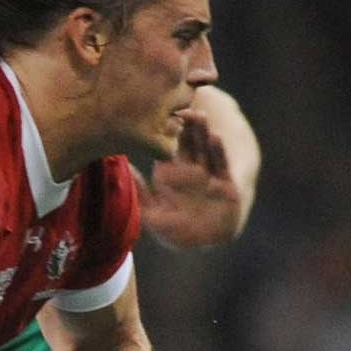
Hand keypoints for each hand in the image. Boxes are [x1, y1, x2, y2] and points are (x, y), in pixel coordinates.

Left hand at [132, 110, 244, 248]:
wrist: (205, 243)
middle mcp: (192, 168)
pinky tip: (216, 137)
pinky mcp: (225, 183)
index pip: (169, 146)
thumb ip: (140, 192)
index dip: (165, 132)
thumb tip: (125, 168)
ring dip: (203, 132)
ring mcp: (209, 174)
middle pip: (189, 141)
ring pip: (205, 148)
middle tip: (180, 107)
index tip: (158, 115)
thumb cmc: (176, 230)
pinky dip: (218, 152)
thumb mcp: (152, 213)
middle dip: (186, 125)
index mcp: (173, 171)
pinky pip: (221, 165)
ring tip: (199, 116)